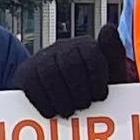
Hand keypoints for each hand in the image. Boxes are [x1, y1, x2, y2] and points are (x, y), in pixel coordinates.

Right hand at [14, 25, 134, 118]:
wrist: (57, 101)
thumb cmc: (89, 90)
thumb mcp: (108, 76)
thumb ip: (114, 55)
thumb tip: (108, 28)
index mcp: (85, 46)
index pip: (92, 54)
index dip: (98, 79)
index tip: (100, 96)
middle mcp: (63, 48)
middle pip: (70, 64)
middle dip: (79, 90)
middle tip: (84, 106)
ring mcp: (42, 59)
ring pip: (50, 74)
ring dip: (62, 98)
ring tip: (69, 112)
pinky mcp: (26, 74)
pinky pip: (33, 86)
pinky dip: (44, 103)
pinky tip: (53, 111)